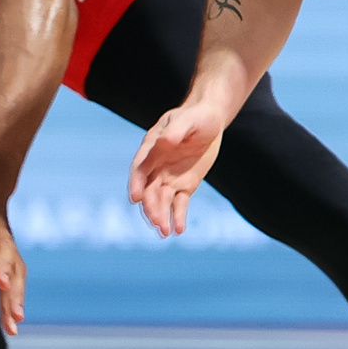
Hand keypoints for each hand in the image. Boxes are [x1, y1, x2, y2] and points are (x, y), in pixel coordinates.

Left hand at [0, 157, 26, 333]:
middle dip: (6, 264)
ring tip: (14, 322)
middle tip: (3, 283)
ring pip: (15, 267)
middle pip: (5, 244)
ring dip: (15, 293)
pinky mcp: (3, 254)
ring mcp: (2, 240)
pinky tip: (10, 329)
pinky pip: (13, 280)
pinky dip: (11, 302)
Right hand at [128, 102, 228, 235]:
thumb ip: (176, 130)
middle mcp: (156, 166)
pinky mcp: (184, 186)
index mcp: (152, 148)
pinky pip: (179, 204)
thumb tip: (165, 142)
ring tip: (165, 232)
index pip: (139, 169)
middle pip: (149, 190)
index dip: (136, 183)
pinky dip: (178, 217)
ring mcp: (169, 178)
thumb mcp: (188, 119)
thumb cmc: (197, 116)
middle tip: (157, 222)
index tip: (136, 198)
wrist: (211, 121)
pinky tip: (179, 230)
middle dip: (151, 206)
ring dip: (161, 216)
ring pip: (161, 201)